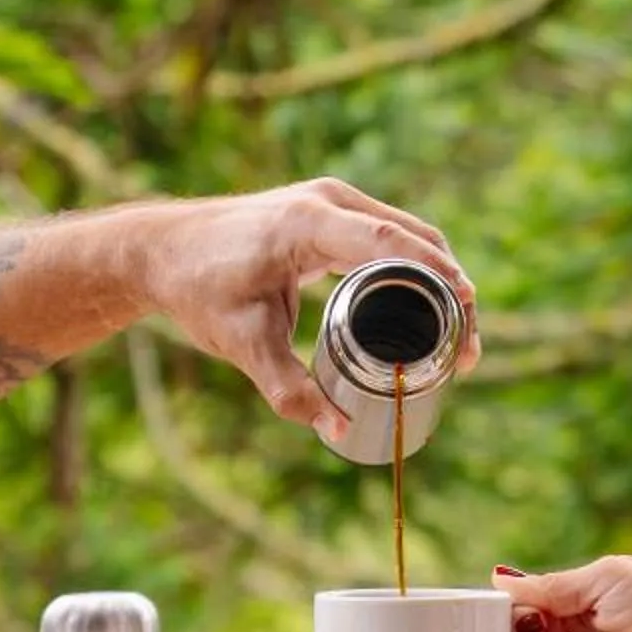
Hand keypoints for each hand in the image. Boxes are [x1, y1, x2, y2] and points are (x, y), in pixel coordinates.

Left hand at [143, 178, 475, 443]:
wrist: (162, 251)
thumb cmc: (199, 290)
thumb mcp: (243, 345)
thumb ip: (288, 390)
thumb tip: (336, 429)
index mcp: (309, 223)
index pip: (389, 243)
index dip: (435, 274)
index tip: (469, 304)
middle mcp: (327, 202)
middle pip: (413, 239)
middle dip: (450, 289)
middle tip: (468, 348)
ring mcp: (330, 202)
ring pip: (406, 235)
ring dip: (437, 278)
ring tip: (459, 335)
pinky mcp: (328, 212)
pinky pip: (387, 235)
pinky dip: (414, 267)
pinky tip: (430, 304)